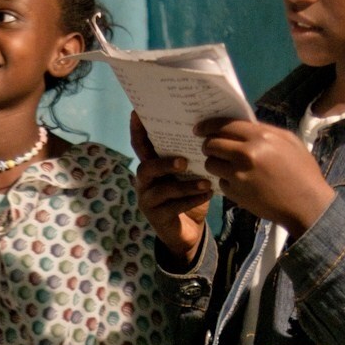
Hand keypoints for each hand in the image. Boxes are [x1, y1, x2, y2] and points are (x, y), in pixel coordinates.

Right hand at [131, 113, 211, 263]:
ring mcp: (148, 201)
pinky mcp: (157, 218)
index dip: (137, 131)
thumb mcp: (188, 174)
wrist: (187, 231)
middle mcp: (145, 182)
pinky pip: (173, 208)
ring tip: (205, 183)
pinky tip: (207, 194)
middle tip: (183, 161)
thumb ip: (189, 156)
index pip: (140, 146)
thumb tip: (208, 130)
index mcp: (151, 166)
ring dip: (184, 185)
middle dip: (163, 163)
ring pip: (161, 190)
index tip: (137, 113)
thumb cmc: (188, 196)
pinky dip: (192, 200)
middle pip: (146, 168)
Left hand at [196, 117, 335, 233]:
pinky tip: (239, 181)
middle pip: (211, 144)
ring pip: (211, 164)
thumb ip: (264, 130)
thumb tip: (242, 125)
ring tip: (226, 165)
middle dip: (209, 144)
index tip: (199, 128)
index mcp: (261, 137)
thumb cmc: (302, 171)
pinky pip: (220, 182)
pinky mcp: (235, 193)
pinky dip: (225, 180)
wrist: (307, 205)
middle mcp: (245, 155)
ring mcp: (238, 175)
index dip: (208, 125)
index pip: (224, 125)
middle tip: (212, 147)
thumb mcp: (289, 141)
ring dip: (215, 162)